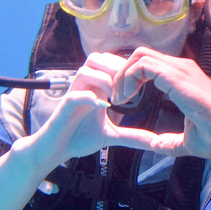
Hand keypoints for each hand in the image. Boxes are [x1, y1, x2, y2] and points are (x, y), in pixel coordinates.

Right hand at [26, 52, 132, 166]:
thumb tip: (155, 142)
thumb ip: (132, 136)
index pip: (109, 63)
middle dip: (116, 67)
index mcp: (95, 88)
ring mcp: (73, 96)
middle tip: (130, 86)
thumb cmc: (78, 138)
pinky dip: (90, 98)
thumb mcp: (111, 136)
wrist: (55, 151)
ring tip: (117, 97)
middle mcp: (83, 87)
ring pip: (85, 70)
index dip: (125, 67)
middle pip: (97, 58)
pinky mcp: (63, 109)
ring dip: (104, 79)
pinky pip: (75, 95)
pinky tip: (104, 106)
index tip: (141, 83)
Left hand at [104, 47, 210, 157]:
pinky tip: (127, 97)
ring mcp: (179, 69)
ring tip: (120, 97)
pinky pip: (143, 65)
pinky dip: (129, 77)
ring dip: (124, 75)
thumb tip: (157, 146)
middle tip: (118, 96)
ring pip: (140, 56)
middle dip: (123, 73)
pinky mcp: (175, 75)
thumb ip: (170, 142)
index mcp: (183, 78)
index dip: (132, 77)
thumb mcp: (187, 140)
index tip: (124, 98)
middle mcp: (181, 68)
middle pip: (142, 55)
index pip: (151, 64)